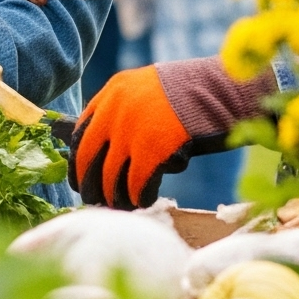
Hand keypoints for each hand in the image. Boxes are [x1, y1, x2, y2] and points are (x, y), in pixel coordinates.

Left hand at [71, 57, 267, 207]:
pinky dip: (138, 196)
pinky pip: (135, 182)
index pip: (81, 131)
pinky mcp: (151, 149)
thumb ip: (127, 109)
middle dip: (88, 183)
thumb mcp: (149, 90)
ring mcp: (131, 129)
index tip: (78, 178)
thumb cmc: (191, 93)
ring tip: (118, 208)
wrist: (221, 90)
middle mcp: (115, 109)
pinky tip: (141, 202)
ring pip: (110, 174)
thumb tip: (112, 146)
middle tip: (92, 200)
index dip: (78, 159)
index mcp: (112, 91)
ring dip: (112, 196)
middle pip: (88, 155)